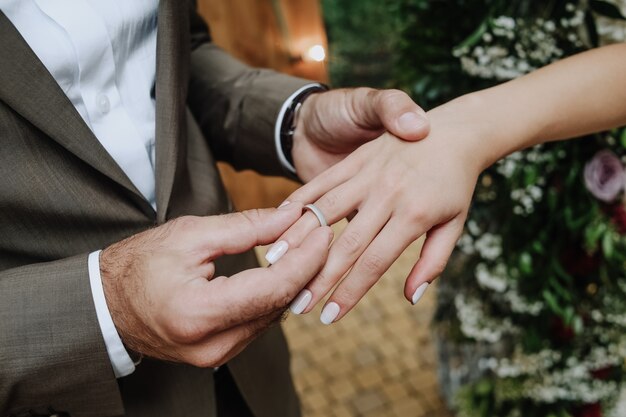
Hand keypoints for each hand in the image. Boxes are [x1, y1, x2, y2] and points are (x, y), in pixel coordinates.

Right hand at [100, 203, 332, 366]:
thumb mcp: (191, 234)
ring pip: (273, 316)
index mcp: (197, 313)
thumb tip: (291, 216)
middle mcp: (210, 346)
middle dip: (306, 267)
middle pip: (278, 305)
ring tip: (306, 247)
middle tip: (321, 233)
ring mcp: (215, 356)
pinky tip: (284, 271)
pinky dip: (275, 296)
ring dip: (294, 282)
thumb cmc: (140, 264)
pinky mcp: (219, 355)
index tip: (324, 231)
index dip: (305, 260)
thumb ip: (245, 227)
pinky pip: (259, 324)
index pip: (272, 289)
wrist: (107, 303)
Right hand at [272, 102, 485, 322]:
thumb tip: (410, 298)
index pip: (374, 263)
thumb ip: (433, 262)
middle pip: (345, 244)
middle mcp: (387, 194)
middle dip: (319, 278)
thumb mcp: (455, 225)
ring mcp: (369, 173)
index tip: (329, 316)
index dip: (349, 293)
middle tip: (296, 305)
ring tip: (277, 266)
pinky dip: (300, 202)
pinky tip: (280, 223)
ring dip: (299, 241)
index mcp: (414, 215)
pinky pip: (323, 182)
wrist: (456, 131)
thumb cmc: (456, 184)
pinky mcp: (357, 158)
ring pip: (325, 212)